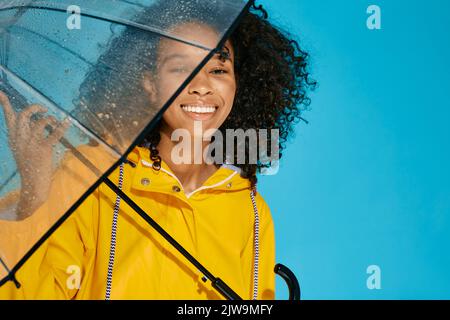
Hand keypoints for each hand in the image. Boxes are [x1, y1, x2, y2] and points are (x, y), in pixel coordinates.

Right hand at [0, 91, 68, 219]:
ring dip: (49, 118)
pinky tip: (67, 122)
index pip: (8, 117)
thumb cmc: (30, 165)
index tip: (1, 93)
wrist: (33, 183)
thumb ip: (25, 134)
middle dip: (34, 108)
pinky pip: (54, 134)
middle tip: (44, 109)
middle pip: (23, 115)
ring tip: (54, 120)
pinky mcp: (43, 149)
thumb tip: (34, 120)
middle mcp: (20, 139)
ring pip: (38, 122)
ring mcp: (31, 144)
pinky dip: (62, 126)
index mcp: (14, 138)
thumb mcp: (22, 148)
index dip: (5, 104)